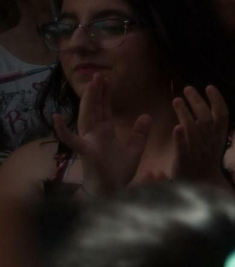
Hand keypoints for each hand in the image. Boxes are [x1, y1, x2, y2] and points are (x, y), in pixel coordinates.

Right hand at [52, 74, 150, 196]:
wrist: (112, 191)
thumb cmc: (118, 172)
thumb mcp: (134, 150)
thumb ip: (139, 134)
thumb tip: (147, 115)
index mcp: (105, 132)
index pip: (104, 110)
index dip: (105, 96)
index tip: (106, 80)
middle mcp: (94, 134)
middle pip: (94, 109)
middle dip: (96, 93)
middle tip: (99, 75)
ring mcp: (88, 142)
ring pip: (85, 117)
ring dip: (87, 102)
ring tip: (89, 86)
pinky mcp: (85, 152)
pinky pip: (71, 140)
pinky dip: (62, 129)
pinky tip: (56, 117)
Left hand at [170, 85, 230, 188]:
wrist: (203, 185)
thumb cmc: (205, 161)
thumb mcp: (213, 142)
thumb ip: (209, 127)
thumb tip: (201, 108)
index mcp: (218, 137)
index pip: (223, 115)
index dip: (217, 100)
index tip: (209, 86)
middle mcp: (210, 142)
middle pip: (206, 118)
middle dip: (197, 101)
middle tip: (187, 88)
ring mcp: (197, 151)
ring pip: (193, 130)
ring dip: (185, 114)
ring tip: (176, 100)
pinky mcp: (185, 161)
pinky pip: (184, 148)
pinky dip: (181, 138)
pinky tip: (176, 128)